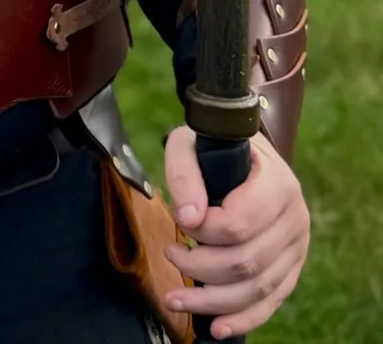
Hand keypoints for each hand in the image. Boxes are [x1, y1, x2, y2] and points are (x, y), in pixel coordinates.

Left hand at [162, 125, 309, 338]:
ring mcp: (297, 247)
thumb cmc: (212, 146)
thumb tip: (188, 218)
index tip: (177, 219)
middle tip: (170, 254)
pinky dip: (242, 318)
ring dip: (213, 301)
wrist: (243, 152)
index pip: (238, 223)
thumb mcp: (189, 142)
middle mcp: (295, 218)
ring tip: (175, 298)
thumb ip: (184, 173)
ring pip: (257, 288)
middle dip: (199, 267)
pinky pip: (270, 302)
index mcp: (277, 184)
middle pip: (246, 262)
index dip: (202, 230)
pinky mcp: (291, 268)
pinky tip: (215, 327)